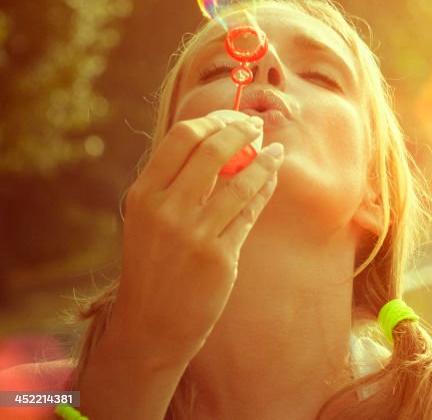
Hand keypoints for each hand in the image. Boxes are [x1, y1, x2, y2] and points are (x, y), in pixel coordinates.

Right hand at [111, 113, 284, 367]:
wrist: (150, 325)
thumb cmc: (155, 264)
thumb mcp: (150, 219)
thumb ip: (178, 182)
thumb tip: (222, 140)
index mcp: (143, 194)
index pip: (182, 136)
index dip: (215, 120)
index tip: (234, 118)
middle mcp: (164, 210)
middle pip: (212, 149)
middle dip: (242, 131)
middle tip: (258, 126)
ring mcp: (192, 234)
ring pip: (240, 179)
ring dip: (264, 159)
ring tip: (276, 150)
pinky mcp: (218, 255)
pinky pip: (250, 210)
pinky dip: (265, 188)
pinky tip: (272, 178)